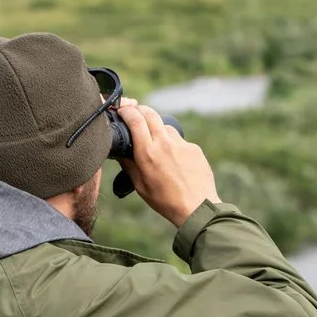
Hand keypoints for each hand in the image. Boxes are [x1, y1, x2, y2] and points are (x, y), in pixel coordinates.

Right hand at [117, 99, 218, 226]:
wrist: (197, 207)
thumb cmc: (166, 201)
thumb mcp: (140, 186)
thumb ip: (129, 165)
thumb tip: (119, 152)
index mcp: (147, 153)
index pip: (135, 120)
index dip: (126, 110)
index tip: (122, 109)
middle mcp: (165, 144)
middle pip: (150, 114)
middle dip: (140, 109)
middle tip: (134, 111)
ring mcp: (182, 144)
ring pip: (165, 126)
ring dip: (157, 127)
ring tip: (154, 140)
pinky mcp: (194, 148)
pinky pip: (179, 140)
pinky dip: (172, 143)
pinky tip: (173, 158)